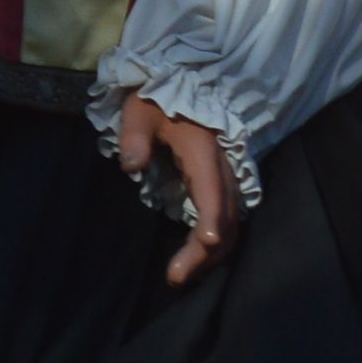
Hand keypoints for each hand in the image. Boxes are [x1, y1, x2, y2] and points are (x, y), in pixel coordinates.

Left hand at [122, 99, 242, 287]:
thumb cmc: (156, 100)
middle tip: (175, 277)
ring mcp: (224, 178)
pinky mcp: (219, 185)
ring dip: (211, 253)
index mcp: (203, 150)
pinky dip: (214, 243)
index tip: (203, 243)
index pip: (212, 190)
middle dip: (205, 251)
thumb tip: (130, 165)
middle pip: (226, 217)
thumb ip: (135, 136)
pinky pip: (225, 219)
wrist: (180, 85)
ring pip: (231, 223)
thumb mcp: (139, 110)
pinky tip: (195, 257)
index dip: (211, 218)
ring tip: (182, 275)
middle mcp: (222, 167)